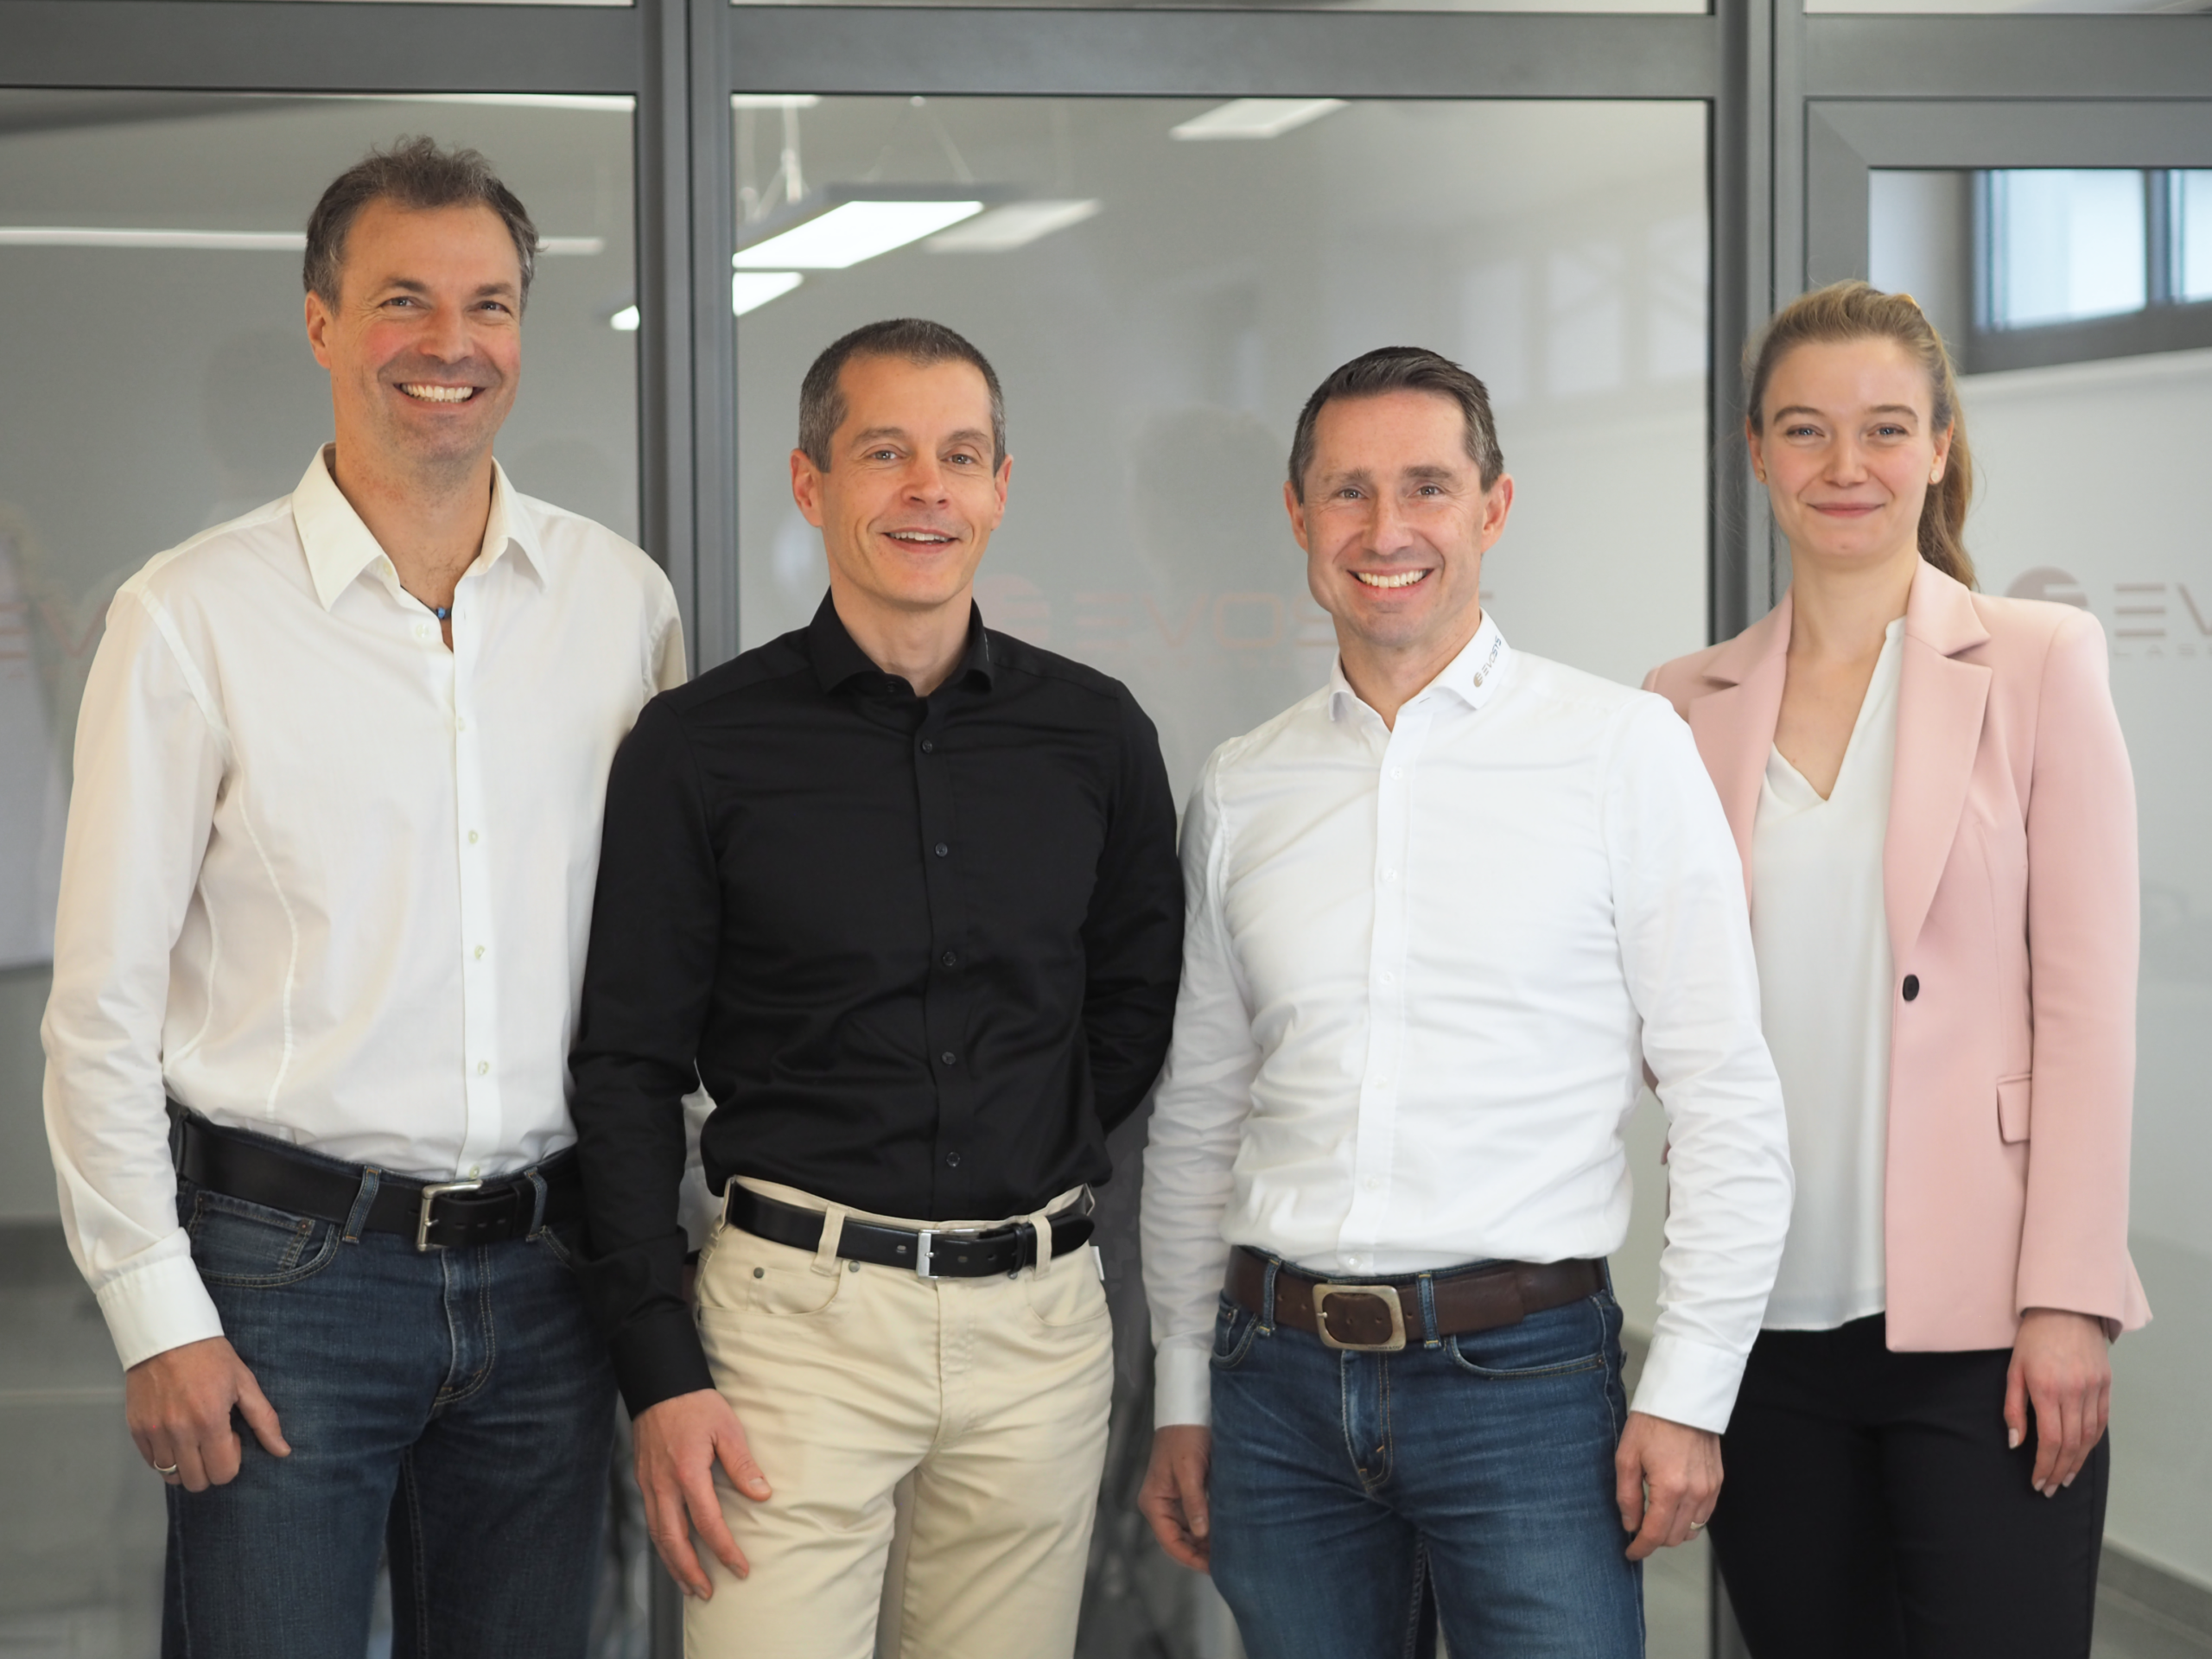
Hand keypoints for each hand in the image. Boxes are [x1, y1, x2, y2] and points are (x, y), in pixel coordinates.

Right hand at [125, 1336, 288, 1491]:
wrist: (168, 1335)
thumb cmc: (211, 1356)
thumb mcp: (244, 1383)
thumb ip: (265, 1420)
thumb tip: (283, 1451)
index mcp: (210, 1422)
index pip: (222, 1473)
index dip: (231, 1460)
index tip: (230, 1435)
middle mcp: (179, 1432)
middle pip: (196, 1482)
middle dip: (210, 1468)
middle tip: (213, 1437)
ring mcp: (154, 1433)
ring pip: (171, 1476)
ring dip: (187, 1464)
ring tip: (193, 1435)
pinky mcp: (136, 1429)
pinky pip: (151, 1462)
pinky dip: (166, 1456)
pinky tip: (176, 1432)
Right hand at [633, 1388, 771, 1597]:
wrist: (659, 1384)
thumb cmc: (696, 1404)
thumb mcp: (727, 1428)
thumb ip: (742, 1464)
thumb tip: (762, 1495)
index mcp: (688, 1473)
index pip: (707, 1522)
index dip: (724, 1549)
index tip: (740, 1568)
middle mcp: (663, 1485)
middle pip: (674, 1540)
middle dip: (690, 1571)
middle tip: (707, 1593)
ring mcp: (649, 1484)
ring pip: (658, 1536)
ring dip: (673, 1564)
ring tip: (689, 1585)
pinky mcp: (643, 1481)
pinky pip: (651, 1521)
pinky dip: (662, 1544)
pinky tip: (673, 1554)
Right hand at [1138, 1425, 1213, 1570]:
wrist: (1188, 1411)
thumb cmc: (1185, 1436)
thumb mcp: (1189, 1469)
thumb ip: (1194, 1502)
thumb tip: (1201, 1534)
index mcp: (1154, 1503)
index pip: (1170, 1542)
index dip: (1190, 1558)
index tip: (1213, 1568)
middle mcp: (1160, 1505)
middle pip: (1179, 1540)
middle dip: (1200, 1553)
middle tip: (1227, 1562)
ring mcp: (1172, 1499)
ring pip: (1188, 1531)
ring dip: (1205, 1542)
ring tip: (1229, 1550)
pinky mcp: (1186, 1492)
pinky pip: (1195, 1518)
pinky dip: (1208, 1527)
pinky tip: (1226, 1531)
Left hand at [1614, 1410, 1720, 1560]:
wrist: (1683, 1398)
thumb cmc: (1652, 1423)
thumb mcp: (1627, 1457)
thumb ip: (1628, 1496)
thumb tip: (1630, 1524)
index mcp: (1670, 1488)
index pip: (1656, 1534)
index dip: (1641, 1548)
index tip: (1631, 1552)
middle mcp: (1694, 1493)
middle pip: (1675, 1537)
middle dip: (1655, 1539)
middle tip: (1638, 1528)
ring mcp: (1710, 1489)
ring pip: (1692, 1530)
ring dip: (1673, 1530)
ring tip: (1655, 1516)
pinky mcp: (1718, 1482)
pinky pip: (1704, 1514)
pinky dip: (1688, 1518)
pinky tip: (1674, 1506)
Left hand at [2006, 1308, 2110, 1496]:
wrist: (2065, 1309)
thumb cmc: (2032, 1339)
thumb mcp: (2014, 1370)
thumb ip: (2014, 1409)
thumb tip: (2016, 1444)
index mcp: (2046, 1388)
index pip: (2050, 1440)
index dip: (2044, 1465)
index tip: (2037, 1482)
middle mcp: (2073, 1391)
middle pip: (2071, 1443)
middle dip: (2059, 1470)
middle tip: (2050, 1487)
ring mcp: (2093, 1388)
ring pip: (2089, 1436)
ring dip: (2077, 1461)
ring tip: (2065, 1478)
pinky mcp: (2106, 1384)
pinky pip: (2102, 1421)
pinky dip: (2093, 1442)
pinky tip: (2082, 1454)